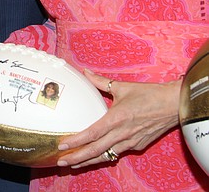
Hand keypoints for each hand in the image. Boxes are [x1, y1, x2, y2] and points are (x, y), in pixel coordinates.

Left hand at [56, 70, 181, 167]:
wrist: (174, 104)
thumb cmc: (149, 94)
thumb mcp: (122, 87)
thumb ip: (100, 82)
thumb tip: (85, 72)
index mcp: (116, 118)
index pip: (91, 134)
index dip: (76, 141)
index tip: (62, 145)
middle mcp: (122, 133)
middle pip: (96, 150)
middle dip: (77, 158)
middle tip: (61, 162)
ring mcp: (131, 142)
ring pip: (106, 155)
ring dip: (89, 161)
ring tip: (73, 164)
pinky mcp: (138, 145)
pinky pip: (118, 152)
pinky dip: (105, 156)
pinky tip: (95, 157)